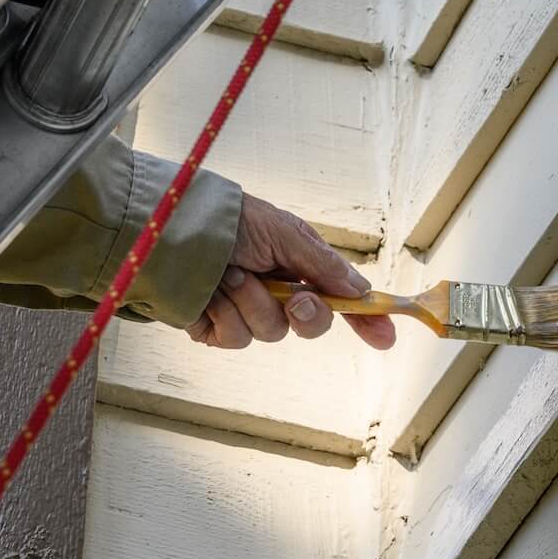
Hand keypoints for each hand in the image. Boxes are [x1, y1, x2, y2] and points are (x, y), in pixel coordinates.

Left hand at [186, 195, 397, 350]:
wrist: (172, 229)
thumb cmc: (229, 220)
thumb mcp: (283, 232)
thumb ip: (322, 264)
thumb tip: (360, 288)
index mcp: (297, 265)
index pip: (339, 297)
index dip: (364, 317)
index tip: (385, 337)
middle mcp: (276, 291)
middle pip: (312, 324)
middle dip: (307, 314)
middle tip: (294, 299)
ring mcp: (247, 312)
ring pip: (271, 332)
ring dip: (251, 302)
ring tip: (230, 274)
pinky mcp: (217, 329)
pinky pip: (236, 338)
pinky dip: (225, 314)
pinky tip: (211, 293)